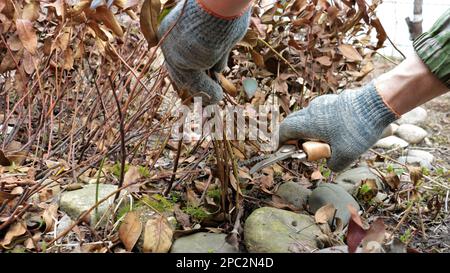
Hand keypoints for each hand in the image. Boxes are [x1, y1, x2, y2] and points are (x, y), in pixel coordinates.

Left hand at [158, 0, 250, 104]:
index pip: (180, 53)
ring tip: (214, 99)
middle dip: (196, 81)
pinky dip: (208, 92)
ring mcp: (174, 53)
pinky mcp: (184, 64)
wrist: (219, 1)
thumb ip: (215, 52)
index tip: (205, 77)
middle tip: (207, 92)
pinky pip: (197, 83)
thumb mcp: (219, 32)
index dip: (194, 67)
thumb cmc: (222, 8)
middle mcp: (169, 40)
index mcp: (173, 27)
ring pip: (188, 77)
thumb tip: (218, 70)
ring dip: (203, 90)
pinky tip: (217, 98)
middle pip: (181, 67)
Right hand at [278, 82, 397, 171]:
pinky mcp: (334, 100)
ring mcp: (323, 103)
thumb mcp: (346, 155)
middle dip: (293, 135)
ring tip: (321, 141)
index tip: (281, 149)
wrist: (377, 104)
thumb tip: (330, 164)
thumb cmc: (358, 129)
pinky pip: (320, 113)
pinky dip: (320, 123)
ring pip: (308, 116)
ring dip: (308, 129)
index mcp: (310, 123)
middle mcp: (313, 110)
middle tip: (299, 147)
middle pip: (294, 121)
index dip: (280, 140)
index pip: (286, 129)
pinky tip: (335, 131)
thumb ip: (334, 164)